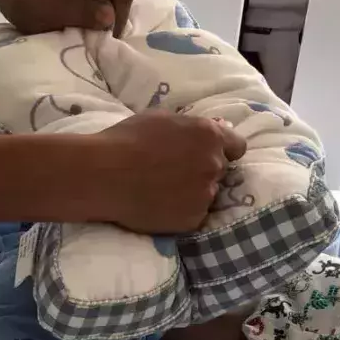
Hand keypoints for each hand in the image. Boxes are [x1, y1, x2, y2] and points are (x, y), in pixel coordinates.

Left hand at [0, 0, 132, 37]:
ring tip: (86, 41)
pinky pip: (93, 11)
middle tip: (94, 44)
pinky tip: (79, 34)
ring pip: (105, 9)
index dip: (120, 20)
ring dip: (98, 26)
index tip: (105, 40)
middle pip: (116, 3)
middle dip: (109, 25)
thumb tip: (110, 17)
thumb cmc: (30, 1)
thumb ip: (84, 13)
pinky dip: (89, 24)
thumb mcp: (56, 11)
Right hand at [92, 111, 246, 233]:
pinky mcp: (191, 220)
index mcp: (209, 136)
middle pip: (219, 171)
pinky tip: (157, 207)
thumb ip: (189, 127)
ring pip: (205, 195)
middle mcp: (213, 165)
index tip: (206, 156)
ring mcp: (204, 195)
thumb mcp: (161, 119)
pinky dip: (179, 213)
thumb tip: (204, 134)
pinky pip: (192, 216)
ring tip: (162, 193)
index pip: (237, 147)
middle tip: (174, 175)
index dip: (222, 151)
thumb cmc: (125, 140)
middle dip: (202, 172)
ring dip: (191, 194)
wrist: (103, 175)